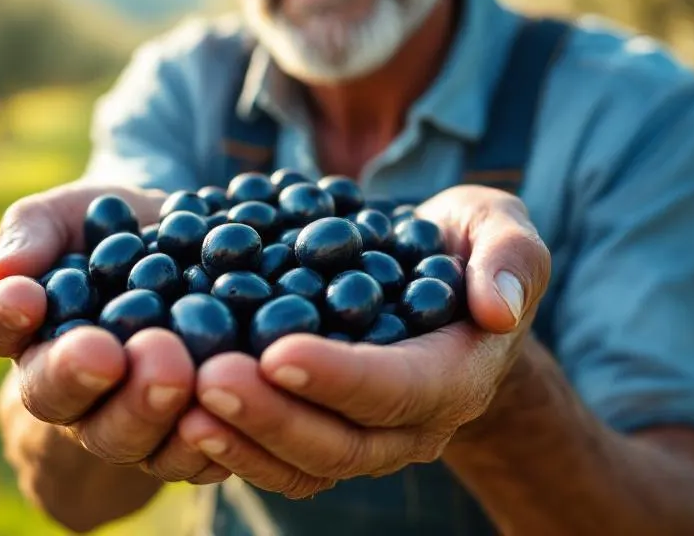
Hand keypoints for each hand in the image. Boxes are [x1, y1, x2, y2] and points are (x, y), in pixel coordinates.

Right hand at [0, 180, 229, 484]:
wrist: (190, 242)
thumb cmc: (113, 225)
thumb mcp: (71, 212)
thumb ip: (32, 232)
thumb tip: (0, 270)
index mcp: (29, 331)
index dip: (6, 316)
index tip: (26, 297)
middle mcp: (68, 388)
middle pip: (57, 399)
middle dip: (80, 377)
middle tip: (110, 353)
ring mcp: (125, 419)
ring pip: (122, 438)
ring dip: (146, 411)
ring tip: (176, 374)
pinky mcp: (182, 437)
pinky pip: (189, 456)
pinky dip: (209, 438)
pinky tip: (229, 404)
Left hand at [176, 185, 551, 497]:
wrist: (434, 279)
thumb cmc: (466, 245)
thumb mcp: (500, 226)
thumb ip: (512, 256)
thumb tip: (497, 306)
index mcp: (456, 377)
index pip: (400, 389)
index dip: (341, 377)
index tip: (278, 352)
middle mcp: (412, 427)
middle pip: (342, 443)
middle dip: (274, 415)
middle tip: (211, 376)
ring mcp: (364, 440)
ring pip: (303, 466)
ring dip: (243, 441)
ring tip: (185, 406)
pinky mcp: (320, 435)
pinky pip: (275, 460)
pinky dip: (231, 444)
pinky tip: (181, 412)